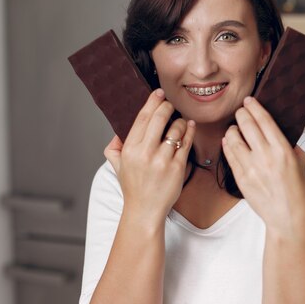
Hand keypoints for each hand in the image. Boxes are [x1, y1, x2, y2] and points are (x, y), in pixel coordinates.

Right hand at [104, 89, 194, 221]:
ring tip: (179, 121)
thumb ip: (114, 146)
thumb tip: (118, 131)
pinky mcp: (178, 168)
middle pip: (160, 118)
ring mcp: (163, 161)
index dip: (152, 102)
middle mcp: (145, 153)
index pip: (142, 118)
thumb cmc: (133, 186)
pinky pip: (187, 144)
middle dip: (167, 106)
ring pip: (175, 130)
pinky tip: (189, 127)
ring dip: (179, 121)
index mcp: (130, 149)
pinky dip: (189, 132)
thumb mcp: (117, 165)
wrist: (145, 210)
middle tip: (170, 104)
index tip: (158, 94)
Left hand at [222, 97, 304, 239]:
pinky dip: (227, 145)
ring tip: (235, 129)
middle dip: (241, 114)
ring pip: (232, 138)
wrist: (289, 217)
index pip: (264, 120)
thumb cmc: (299, 191)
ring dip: (232, 129)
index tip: (249, 100)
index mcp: (282, 149)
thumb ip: (290, 146)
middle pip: (246, 125)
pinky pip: (229, 155)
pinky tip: (229, 142)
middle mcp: (265, 156)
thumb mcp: (301, 163)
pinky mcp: (241, 178)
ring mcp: (250, 167)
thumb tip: (279, 135)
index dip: (254, 107)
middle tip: (241, 111)